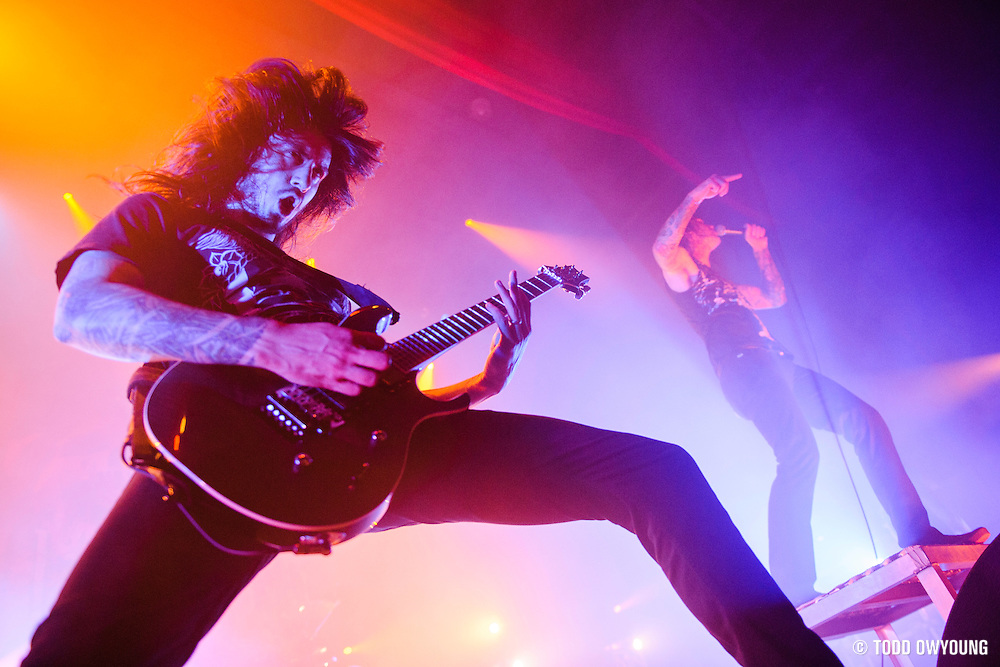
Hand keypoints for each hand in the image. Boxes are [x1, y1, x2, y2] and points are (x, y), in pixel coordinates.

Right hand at [248, 320, 388, 394]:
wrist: (279, 345)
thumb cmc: (299, 336)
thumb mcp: (327, 328)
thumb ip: (345, 335)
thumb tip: (359, 339)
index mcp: (347, 336)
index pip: (379, 341)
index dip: (381, 346)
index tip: (378, 349)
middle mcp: (347, 353)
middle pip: (382, 362)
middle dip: (384, 363)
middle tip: (380, 364)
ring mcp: (339, 369)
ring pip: (371, 379)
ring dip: (372, 378)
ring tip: (367, 376)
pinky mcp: (329, 382)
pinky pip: (353, 391)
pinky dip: (356, 389)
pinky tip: (352, 384)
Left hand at [482, 270, 531, 388]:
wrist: (497, 378)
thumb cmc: (500, 358)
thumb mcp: (504, 338)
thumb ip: (506, 326)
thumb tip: (501, 313)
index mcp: (526, 330)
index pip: (526, 306)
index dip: (521, 292)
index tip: (514, 280)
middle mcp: (525, 332)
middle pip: (521, 305)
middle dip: (515, 287)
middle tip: (511, 273)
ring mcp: (518, 338)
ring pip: (513, 311)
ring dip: (505, 295)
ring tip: (497, 283)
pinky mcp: (508, 344)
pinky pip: (503, 324)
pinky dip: (496, 312)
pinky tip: (489, 304)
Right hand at [689, 173, 741, 203]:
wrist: (698, 195)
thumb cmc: (707, 193)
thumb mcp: (717, 191)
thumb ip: (722, 187)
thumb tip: (725, 183)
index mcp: (719, 179)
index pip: (728, 177)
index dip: (735, 176)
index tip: (741, 175)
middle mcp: (716, 176)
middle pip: (726, 183)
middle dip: (724, 190)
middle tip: (720, 195)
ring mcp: (713, 178)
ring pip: (723, 185)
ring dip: (719, 191)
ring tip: (714, 191)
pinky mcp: (710, 180)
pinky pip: (717, 187)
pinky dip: (714, 191)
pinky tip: (709, 190)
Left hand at [743, 223, 768, 251]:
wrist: (759, 246)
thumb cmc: (753, 242)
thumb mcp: (748, 237)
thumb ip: (747, 231)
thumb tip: (748, 224)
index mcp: (749, 230)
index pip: (748, 225)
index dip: (748, 227)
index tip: (749, 230)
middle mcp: (753, 229)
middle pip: (754, 225)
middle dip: (754, 231)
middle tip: (754, 236)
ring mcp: (758, 229)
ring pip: (758, 227)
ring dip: (758, 233)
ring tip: (758, 237)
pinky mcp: (763, 231)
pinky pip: (763, 229)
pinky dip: (762, 233)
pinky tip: (761, 236)